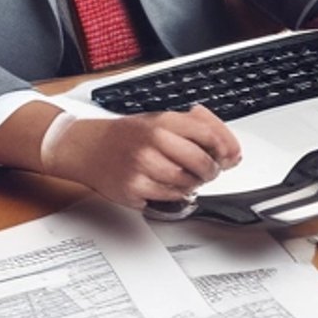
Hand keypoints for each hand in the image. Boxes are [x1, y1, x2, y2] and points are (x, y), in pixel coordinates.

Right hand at [45, 106, 242, 209]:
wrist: (87, 147)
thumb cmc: (126, 136)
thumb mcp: (159, 120)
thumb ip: (195, 130)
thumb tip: (231, 151)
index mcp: (162, 121)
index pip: (208, 134)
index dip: (224, 148)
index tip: (226, 156)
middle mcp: (152, 141)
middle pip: (201, 162)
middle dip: (211, 171)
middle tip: (207, 172)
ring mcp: (142, 165)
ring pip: (187, 183)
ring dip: (193, 184)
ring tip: (185, 178)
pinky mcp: (133, 188)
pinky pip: (168, 198)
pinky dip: (174, 195)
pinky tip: (167, 186)